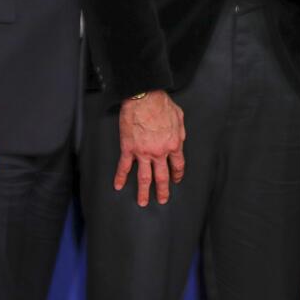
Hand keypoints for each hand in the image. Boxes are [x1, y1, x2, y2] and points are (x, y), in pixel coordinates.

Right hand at [116, 90, 185, 206]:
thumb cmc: (161, 103)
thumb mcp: (179, 117)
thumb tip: (180, 138)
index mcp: (174, 144)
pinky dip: (121, 177)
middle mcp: (159, 152)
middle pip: (162, 176)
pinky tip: (118, 185)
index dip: (177, 174)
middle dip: (163, 190)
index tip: (176, 180)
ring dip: (144, 191)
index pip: (178, 165)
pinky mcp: (129, 148)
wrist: (144, 97)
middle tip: (162, 200)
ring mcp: (143, 152)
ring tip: (143, 202)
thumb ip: (180, 131)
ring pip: (144, 177)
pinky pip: (124, 167)